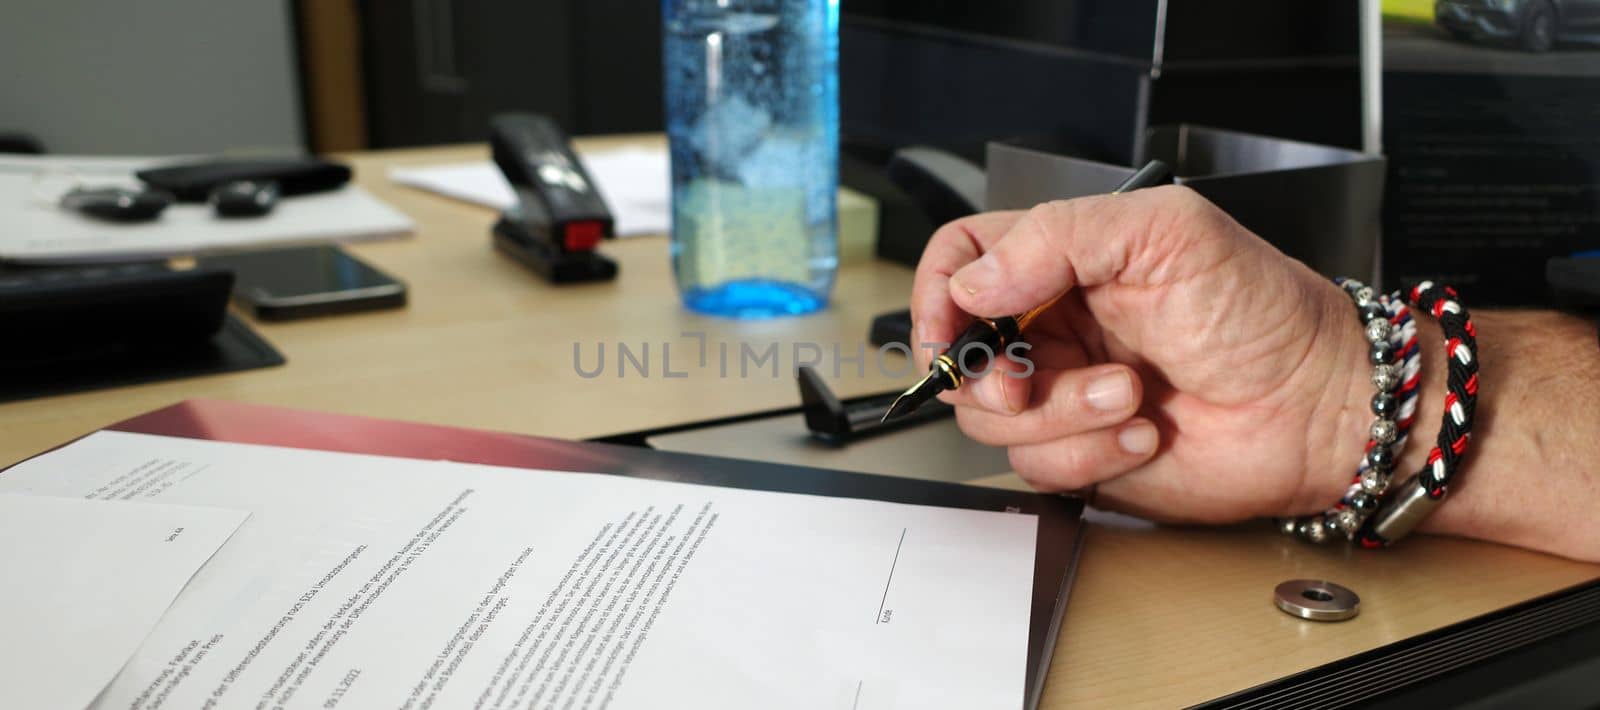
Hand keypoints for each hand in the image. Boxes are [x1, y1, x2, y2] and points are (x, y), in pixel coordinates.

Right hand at [911, 186, 1371, 522]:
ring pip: (993, 420)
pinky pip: (1039, 467)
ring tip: (1131, 395)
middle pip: (958, 354)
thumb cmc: (1263, 311)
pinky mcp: (1083, 454)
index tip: (952, 328)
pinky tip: (1143, 433)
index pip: (959, 262)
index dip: (937, 294)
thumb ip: (1057, 238)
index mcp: (1061, 261)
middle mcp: (1052, 326)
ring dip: (1060, 414)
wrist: (1319, 404)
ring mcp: (1064, 392)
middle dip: (990, 376)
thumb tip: (973, 283)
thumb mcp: (1166, 233)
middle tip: (1028, 379)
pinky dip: (1089, 454)